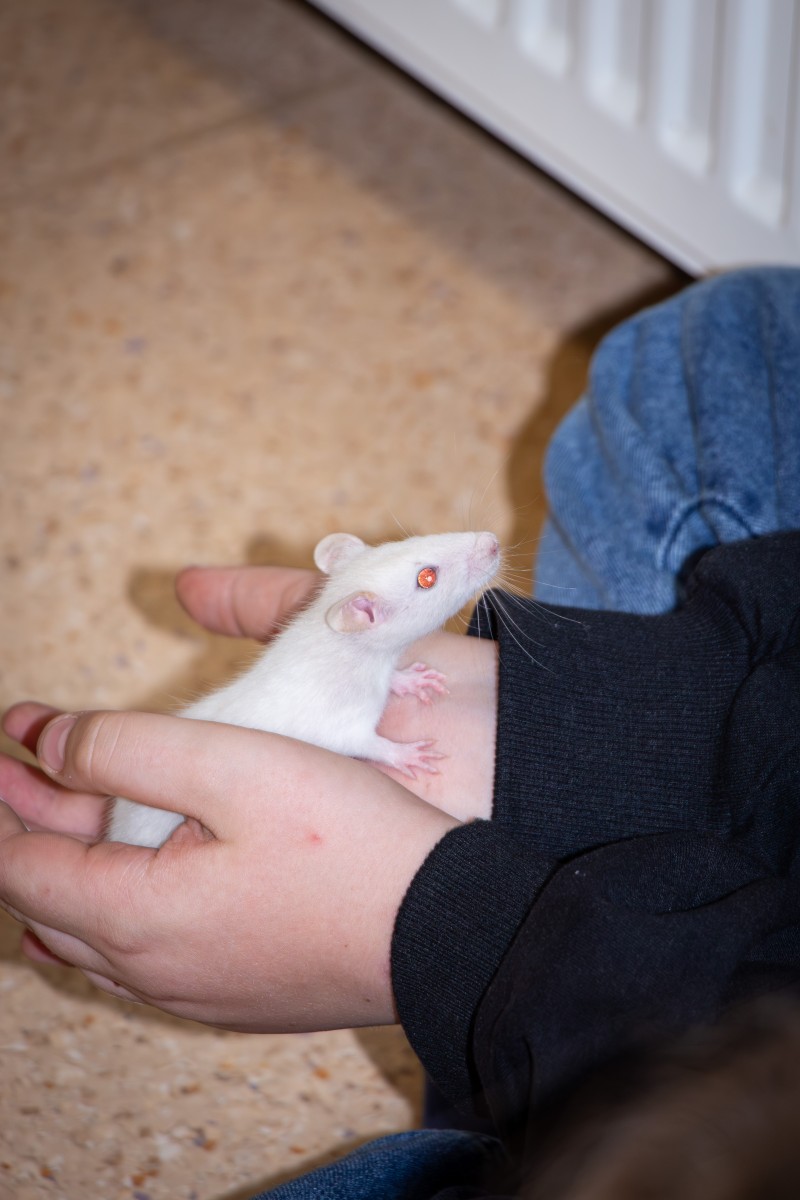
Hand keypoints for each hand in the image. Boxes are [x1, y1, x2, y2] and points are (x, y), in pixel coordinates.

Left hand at [0, 563, 496, 1027]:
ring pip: (97, 933)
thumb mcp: (235, 764)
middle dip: (30, 827)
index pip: (19, 866)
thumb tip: (50, 745)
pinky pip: (145, 955)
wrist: (448, 930)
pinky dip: (118, 906)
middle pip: (52, 900)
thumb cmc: (348, 841)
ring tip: (61, 819)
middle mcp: (152, 971)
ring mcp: (197, 992)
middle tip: (19, 770)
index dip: (2, 803)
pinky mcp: (238, 994)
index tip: (2, 748)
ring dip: (73, 867)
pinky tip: (128, 888)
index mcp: (136, 916)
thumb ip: (128, 749)